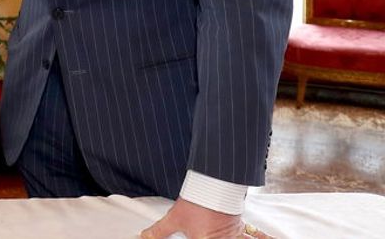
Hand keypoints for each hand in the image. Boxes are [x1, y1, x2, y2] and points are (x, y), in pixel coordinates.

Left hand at [141, 198, 273, 238]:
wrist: (213, 183)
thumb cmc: (195, 202)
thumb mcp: (174, 218)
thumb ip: (159, 231)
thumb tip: (143, 236)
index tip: (198, 238)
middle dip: (217, 237)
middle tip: (211, 234)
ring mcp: (233, 236)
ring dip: (245, 237)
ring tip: (254, 234)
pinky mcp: (239, 228)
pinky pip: (253, 237)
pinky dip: (262, 238)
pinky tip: (274, 238)